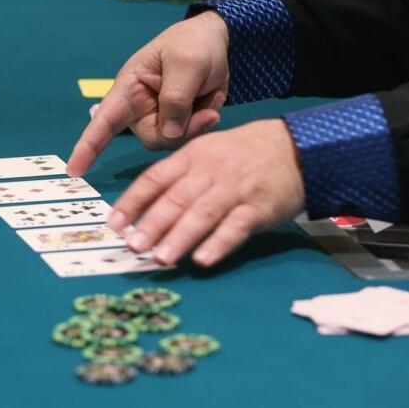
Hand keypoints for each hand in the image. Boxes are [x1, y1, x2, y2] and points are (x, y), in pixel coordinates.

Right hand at [67, 11, 230, 177]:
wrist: (216, 39)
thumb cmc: (192, 44)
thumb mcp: (185, 63)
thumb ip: (175, 98)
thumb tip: (169, 133)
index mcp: (129, 88)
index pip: (104, 121)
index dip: (87, 147)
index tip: (74, 170)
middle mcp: (140, 108)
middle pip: (153, 138)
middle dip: (181, 130)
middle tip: (209, 114)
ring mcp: (161, 117)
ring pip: (174, 140)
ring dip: (197, 124)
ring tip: (210, 101)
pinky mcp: (179, 123)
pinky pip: (190, 136)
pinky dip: (205, 121)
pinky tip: (211, 101)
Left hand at [106, 119, 303, 265]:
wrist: (294, 147)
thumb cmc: (240, 156)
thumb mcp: (205, 154)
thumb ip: (176, 178)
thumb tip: (141, 209)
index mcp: (191, 157)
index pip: (155, 178)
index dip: (133, 201)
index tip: (114, 223)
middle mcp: (210, 172)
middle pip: (176, 198)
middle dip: (152, 224)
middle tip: (134, 246)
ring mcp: (235, 189)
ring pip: (202, 214)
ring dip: (180, 238)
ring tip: (161, 258)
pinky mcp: (258, 208)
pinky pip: (235, 227)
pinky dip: (218, 244)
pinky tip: (202, 260)